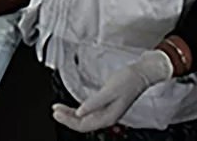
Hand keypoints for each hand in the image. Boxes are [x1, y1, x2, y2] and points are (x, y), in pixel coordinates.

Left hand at [52, 50, 173, 132]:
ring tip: (59, 109)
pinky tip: (73, 107)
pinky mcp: (106, 104)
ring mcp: (106, 111)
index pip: (83, 125)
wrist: (142, 73)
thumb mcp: (109, 90)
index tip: (57, 113)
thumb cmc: (129, 80)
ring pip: (85, 118)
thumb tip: (79, 112)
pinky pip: (89, 112)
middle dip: (67, 118)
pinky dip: (78, 110)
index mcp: (108, 116)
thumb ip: (93, 103)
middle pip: (82, 123)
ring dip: (71, 114)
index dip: (68, 120)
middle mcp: (107, 116)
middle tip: (54, 110)